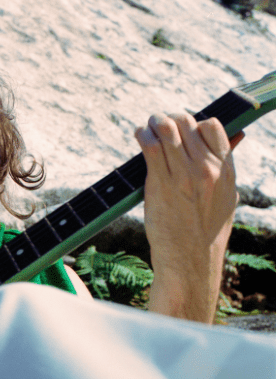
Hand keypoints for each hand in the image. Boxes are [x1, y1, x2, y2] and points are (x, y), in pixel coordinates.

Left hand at [134, 113, 238, 321]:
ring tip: (147, 127)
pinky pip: (150, 146)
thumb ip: (225, 167)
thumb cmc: (205, 230)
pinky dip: (142, 134)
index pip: (213, 126)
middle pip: (186, 123)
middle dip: (170, 119)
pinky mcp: (161, 184)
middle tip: (158, 124)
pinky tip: (140, 135)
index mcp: (225, 170)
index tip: (182, 130)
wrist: (190, 260)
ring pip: (167, 129)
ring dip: (153, 122)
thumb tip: (237, 136)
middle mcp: (207, 169)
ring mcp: (184, 175)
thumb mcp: (226, 197)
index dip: (194, 123)